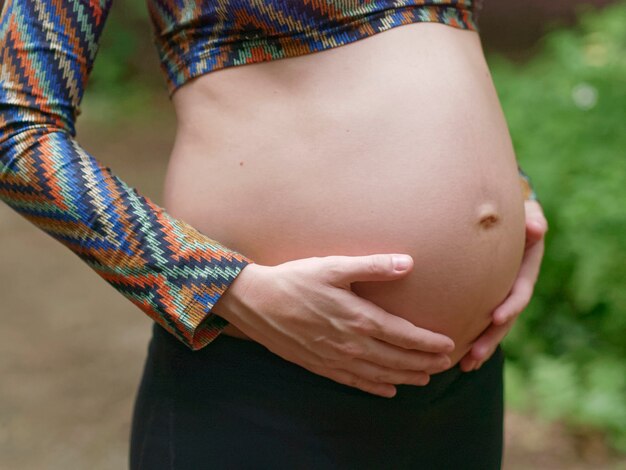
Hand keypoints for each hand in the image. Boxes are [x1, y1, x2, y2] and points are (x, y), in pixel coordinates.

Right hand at [213, 254, 454, 397]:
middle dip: (424, 364)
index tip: (449, 345)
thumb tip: (408, 262)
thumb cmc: (295, 280)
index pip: (405, 335)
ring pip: (379, 374)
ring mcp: (335, 358)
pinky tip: (388, 391)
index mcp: (359, 318)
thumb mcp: (334, 266)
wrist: (256, 302)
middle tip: (445, 365)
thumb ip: (373, 266)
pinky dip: (375, 388)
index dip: (429, 343)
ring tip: (425, 379)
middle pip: (397, 359)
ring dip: (405, 377)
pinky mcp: (320, 365)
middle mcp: (351, 344)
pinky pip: (354, 382)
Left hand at [459, 200, 547, 371]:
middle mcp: (512, 288)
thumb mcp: (528, 213)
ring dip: (480, 346)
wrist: (501, 219)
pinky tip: (455, 353)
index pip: (519, 292)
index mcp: (525, 271)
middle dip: (491, 338)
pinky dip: (468, 335)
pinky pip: (476, 319)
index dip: (511, 305)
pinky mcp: (482, 298)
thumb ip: (533, 219)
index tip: (497, 317)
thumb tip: (536, 228)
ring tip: (465, 365)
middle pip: (504, 319)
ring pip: (490, 326)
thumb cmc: (515, 214)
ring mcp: (498, 296)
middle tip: (474, 356)